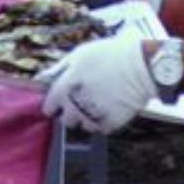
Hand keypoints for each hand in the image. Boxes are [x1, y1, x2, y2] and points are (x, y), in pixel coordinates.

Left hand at [38, 36, 155, 133]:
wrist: (142, 65)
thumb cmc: (109, 55)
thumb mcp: (79, 55)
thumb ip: (58, 69)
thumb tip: (41, 79)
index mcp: (65, 87)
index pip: (49, 106)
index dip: (52, 104)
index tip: (57, 102)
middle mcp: (75, 104)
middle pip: (65, 120)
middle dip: (70, 112)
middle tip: (81, 100)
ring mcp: (93, 116)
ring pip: (82, 126)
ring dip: (86, 117)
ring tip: (98, 102)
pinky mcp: (110, 123)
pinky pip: (100, 129)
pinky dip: (103, 121)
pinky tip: (109, 107)